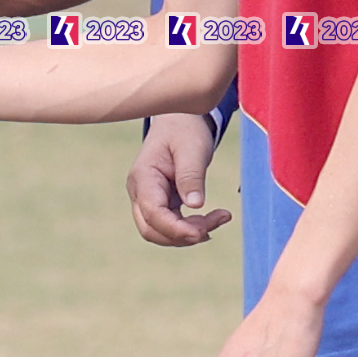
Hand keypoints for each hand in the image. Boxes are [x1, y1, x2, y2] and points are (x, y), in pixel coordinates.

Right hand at [128, 113, 231, 245]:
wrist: (178, 121)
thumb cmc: (184, 130)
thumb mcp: (192, 148)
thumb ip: (191, 175)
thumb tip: (195, 205)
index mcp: (143, 176)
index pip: (152, 212)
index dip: (175, 228)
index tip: (203, 231)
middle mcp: (139, 191)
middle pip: (150, 229)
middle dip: (182, 235)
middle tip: (215, 223)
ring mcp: (147, 198)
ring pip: (159, 232)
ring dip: (187, 235)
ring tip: (217, 219)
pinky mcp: (159, 203)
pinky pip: (169, 226)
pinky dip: (188, 229)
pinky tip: (209, 221)